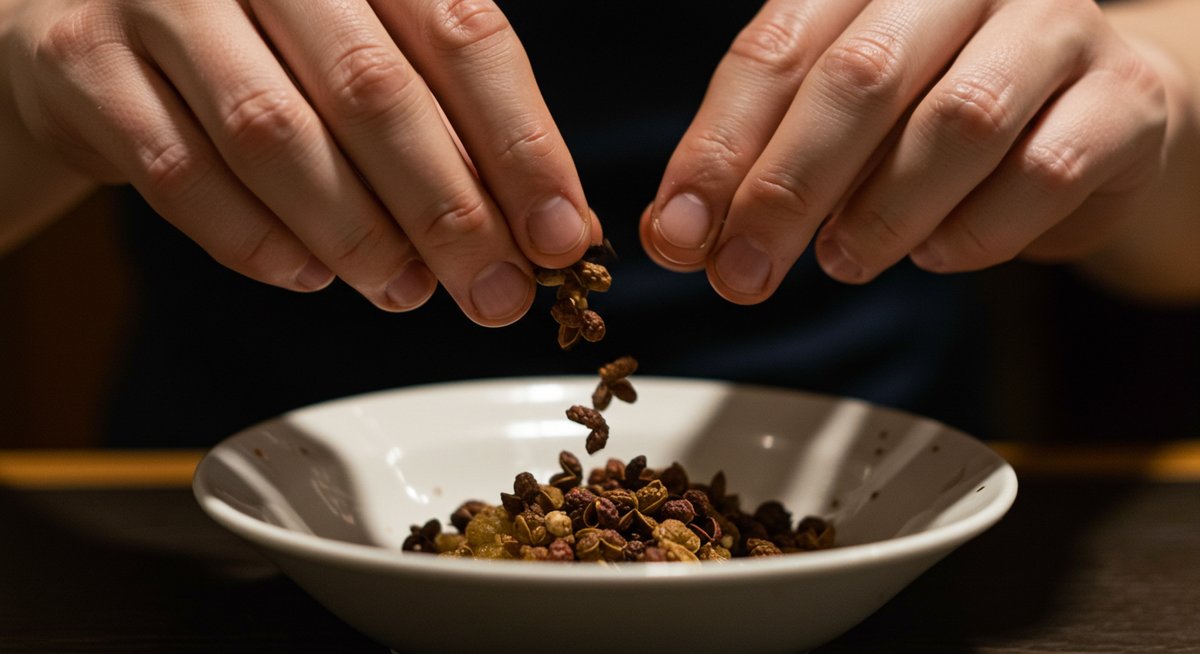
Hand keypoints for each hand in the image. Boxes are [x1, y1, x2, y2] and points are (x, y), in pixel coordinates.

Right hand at [6, 0, 596, 324]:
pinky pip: (181, 174)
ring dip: (357, 234)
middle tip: (497, 294)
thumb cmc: (261, 33)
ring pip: (275, 135)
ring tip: (409, 292)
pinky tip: (312, 275)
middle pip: (374, 90)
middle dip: (449, 211)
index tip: (562, 238)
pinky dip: (257, 241)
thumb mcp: (358, 39)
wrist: (89, 8)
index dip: (522, 145)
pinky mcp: (82, 63)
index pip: (462, 35)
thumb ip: (439, 111)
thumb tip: (536, 226)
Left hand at [641, 0, 1167, 302]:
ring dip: (882, 214)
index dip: (716, 149)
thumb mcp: (841, 126)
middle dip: (785, 190)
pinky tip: (938, 254)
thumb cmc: (939, 114)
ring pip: (959, 122)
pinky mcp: (1125, 99)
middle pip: (860, 78)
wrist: (1094, 112)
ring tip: (842, 263)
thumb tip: (679, 234)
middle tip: (740, 273)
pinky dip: (976, 232)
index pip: (775, 49)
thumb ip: (762, 163)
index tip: (676, 234)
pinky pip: (1045, 171)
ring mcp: (1056, 29)